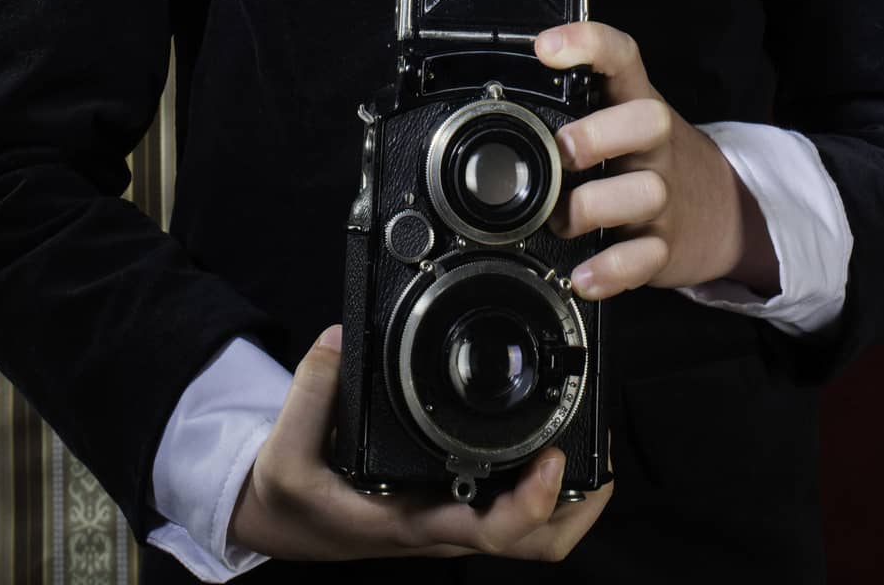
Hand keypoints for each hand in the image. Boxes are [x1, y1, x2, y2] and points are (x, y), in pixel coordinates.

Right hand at [228, 325, 613, 561]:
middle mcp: (446, 525)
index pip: (493, 531)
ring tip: (588, 439)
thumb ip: (313, 391)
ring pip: (535, 532)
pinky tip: (548, 439)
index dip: (534, 503)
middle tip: (599, 452)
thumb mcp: (286, 450)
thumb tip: (340, 339)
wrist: (283, 522)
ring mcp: (454, 517)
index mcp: (415, 519)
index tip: (553, 458)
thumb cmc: (292, 496)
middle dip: (581, 505)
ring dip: (572, 495)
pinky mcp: (453, 502)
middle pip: (538, 543)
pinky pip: (513, 504)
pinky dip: (544, 482)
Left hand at [535, 21, 779, 296]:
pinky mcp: (666, 246)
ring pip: (645, 192)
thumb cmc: (651, 157)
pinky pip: (644, 259)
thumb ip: (579, 105)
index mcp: (638, 104)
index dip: (588, 44)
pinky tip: (583, 276)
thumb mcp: (625, 119)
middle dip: (599, 133)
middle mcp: (656, 145)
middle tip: (562, 151)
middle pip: (649, 120)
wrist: (726, 210)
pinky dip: (611, 271)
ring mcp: (665, 195)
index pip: (622, 58)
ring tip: (560, 219)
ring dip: (592, 207)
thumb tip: (507, 97)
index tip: (546, 48)